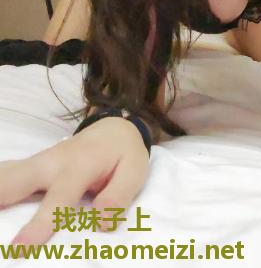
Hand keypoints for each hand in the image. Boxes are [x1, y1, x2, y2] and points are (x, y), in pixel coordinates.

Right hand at [0, 116, 149, 246]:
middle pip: (16, 179)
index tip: (20, 247)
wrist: (114, 128)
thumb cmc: (123, 154)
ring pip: (6, 174)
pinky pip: (7, 173)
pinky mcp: (32, 166)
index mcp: (80, 165)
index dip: (41, 222)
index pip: (59, 196)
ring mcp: (39, 161)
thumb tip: (101, 222)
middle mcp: (53, 161)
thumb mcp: (134, 172)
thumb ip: (118, 196)